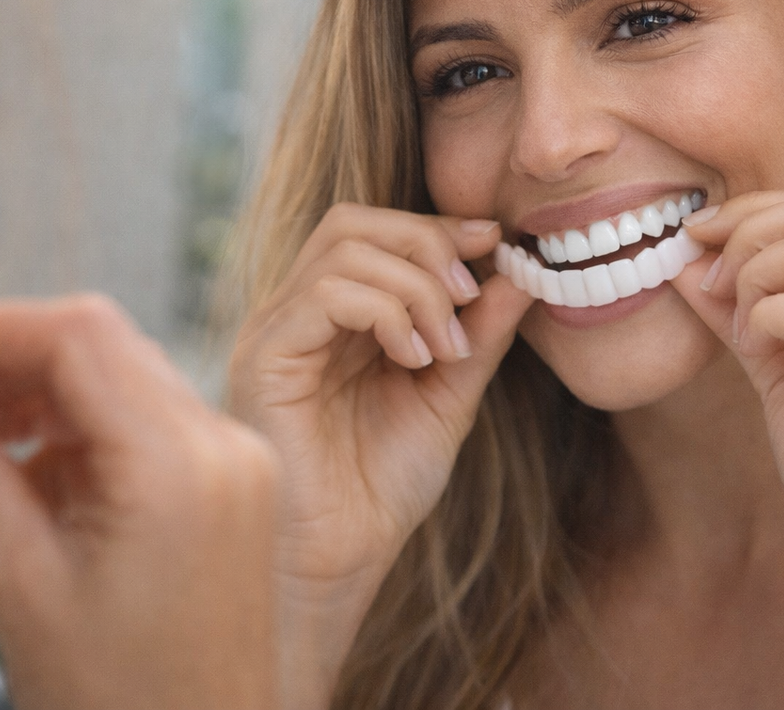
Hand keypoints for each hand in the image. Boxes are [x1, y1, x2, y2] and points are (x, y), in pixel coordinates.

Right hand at [0, 297, 277, 709]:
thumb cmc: (113, 706)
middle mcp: (225, 447)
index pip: (78, 338)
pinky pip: (147, 420)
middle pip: (104, 344)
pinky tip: (20, 462)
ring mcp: (237, 464)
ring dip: (39, 388)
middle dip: (6, 356)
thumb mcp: (22, 583)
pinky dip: (79, 425)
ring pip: (124, 375)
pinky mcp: (232, 486)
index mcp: (180, 467)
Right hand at [227, 204, 533, 708]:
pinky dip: (386, 311)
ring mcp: (276, 332)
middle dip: (426, 243)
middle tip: (470, 295)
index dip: (436, 226)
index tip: (496, 244)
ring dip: (416, 286)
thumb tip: (517, 271)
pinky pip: (326, 295)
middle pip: (353, 222)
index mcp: (334, 316)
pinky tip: (412, 359)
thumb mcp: (448, 396)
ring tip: (446, 348)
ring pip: (344, 249)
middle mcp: (296, 313)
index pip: (374, 231)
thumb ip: (478, 334)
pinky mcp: (265, 357)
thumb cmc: (381, 489)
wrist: (337, 561)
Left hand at [673, 189, 783, 708]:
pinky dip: (763, 317)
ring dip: (755, 274)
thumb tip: (687, 262)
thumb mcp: (777, 371)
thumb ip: (738, 313)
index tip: (703, 236)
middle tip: (708, 279)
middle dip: (749, 231)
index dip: (759, 210)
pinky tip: (754, 350)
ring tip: (738, 325)